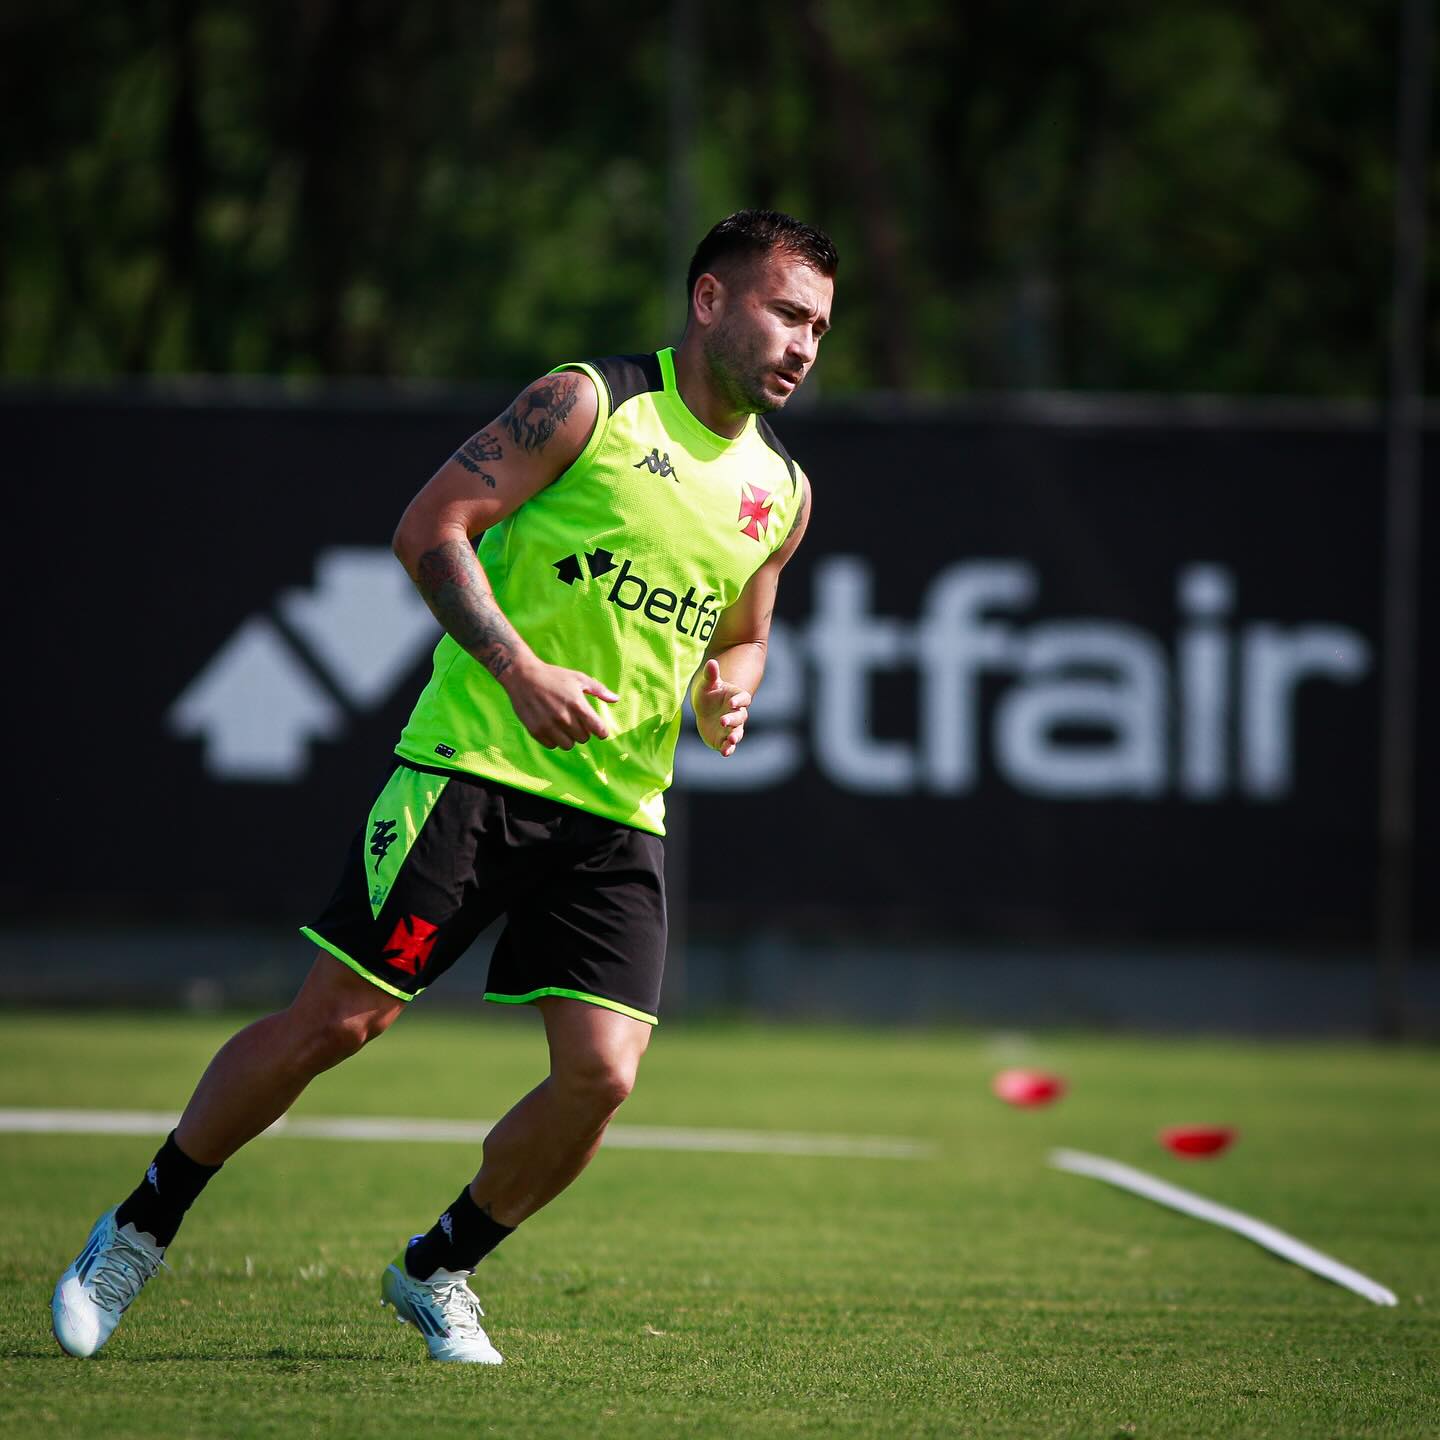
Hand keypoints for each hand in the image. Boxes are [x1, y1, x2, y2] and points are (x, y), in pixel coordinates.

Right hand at [500, 658, 618, 749]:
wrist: (522, 676)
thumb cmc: (554, 676)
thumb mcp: (578, 678)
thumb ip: (599, 690)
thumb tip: (616, 699)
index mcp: (577, 704)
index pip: (598, 729)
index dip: (601, 732)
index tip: (599, 730)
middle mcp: (564, 717)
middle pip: (584, 739)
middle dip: (583, 732)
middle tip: (577, 722)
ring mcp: (549, 725)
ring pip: (568, 745)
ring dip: (569, 738)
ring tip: (564, 726)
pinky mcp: (536, 730)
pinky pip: (552, 745)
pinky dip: (554, 739)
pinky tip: (552, 727)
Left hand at [693, 658, 751, 757]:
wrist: (704, 709)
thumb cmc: (708, 694)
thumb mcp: (707, 684)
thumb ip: (711, 675)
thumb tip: (712, 662)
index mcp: (736, 698)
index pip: (744, 699)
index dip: (740, 701)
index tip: (732, 703)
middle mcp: (737, 714)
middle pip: (740, 717)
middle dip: (733, 720)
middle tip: (723, 722)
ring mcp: (732, 727)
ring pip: (738, 732)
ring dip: (735, 737)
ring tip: (730, 740)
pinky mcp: (724, 739)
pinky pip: (729, 745)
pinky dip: (728, 749)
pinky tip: (725, 753)